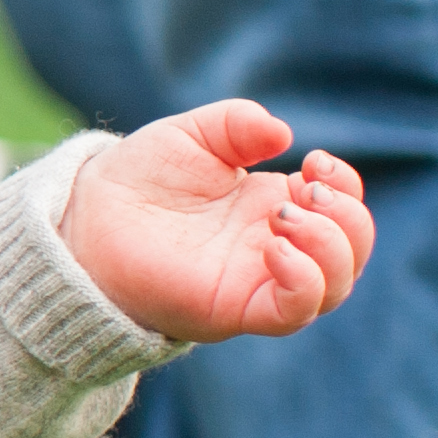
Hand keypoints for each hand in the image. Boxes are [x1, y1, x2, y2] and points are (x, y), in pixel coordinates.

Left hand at [59, 102, 373, 343]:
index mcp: (272, 207)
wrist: (86, 217)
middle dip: (348, 216)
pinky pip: (292, 312)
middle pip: (352, 250)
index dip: (344, 185)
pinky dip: (302, 281)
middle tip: (305, 187)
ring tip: (283, 213)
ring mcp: (256, 280)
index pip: (343, 209)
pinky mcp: (232, 308)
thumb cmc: (138, 178)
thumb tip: (282, 135)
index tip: (313, 160)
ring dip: (330, 246)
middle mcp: (273, 248)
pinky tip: (273, 246)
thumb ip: (236, 125)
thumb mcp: (192, 136)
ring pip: (333, 287)